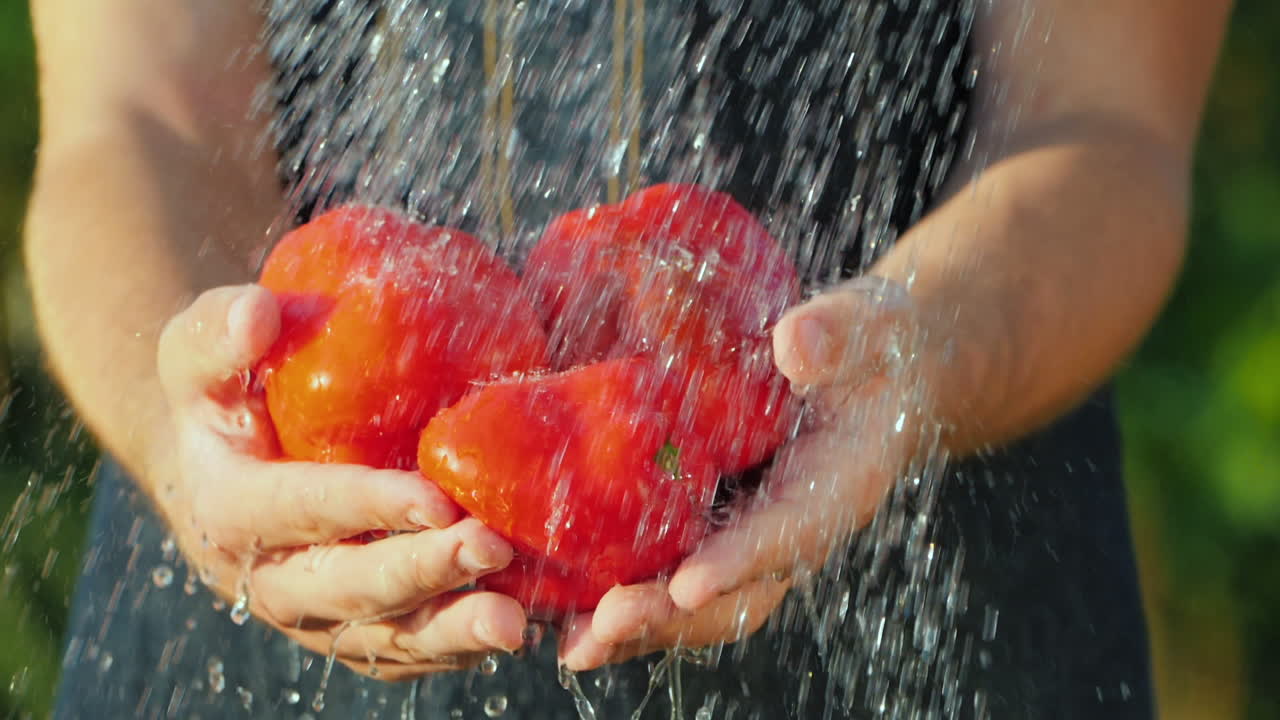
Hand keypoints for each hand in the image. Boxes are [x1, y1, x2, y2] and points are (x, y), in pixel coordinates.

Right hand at [153, 284, 527, 680]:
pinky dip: (459, 645)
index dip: (367, 507)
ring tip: (516, 621)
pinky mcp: (355, 631)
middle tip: (493, 547)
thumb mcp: (196, 354)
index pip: (302, 511)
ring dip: (453, 631)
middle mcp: (271, 581)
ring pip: (387, 636)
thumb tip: (257, 313)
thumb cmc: (219, 393)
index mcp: (229, 511)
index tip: (436, 500)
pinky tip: (520, 623)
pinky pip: (408, 649)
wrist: (217, 465)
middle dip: (424, 573)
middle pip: (351, 590)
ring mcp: (316, 616)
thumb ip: (215, 332)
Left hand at [557, 277, 931, 669]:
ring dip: (635, 624)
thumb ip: (837, 334)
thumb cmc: (870, 344)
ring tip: (573, 645)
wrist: (867, 365)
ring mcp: (745, 532)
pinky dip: (615, 592)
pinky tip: (558, 608)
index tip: (690, 585)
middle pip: (734, 596)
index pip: (790, 531)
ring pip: (693, 599)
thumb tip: (796, 343)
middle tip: (607, 625)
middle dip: (670, 615)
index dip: (740, 561)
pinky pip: (665, 569)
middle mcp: (787, 528)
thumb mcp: (868, 326)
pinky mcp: (709, 522)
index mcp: (835, 487)